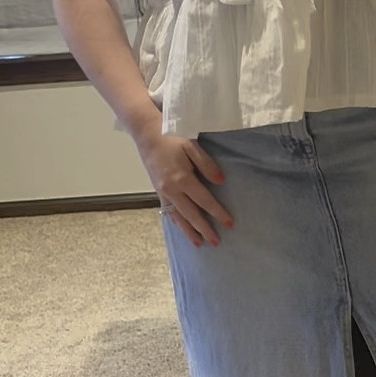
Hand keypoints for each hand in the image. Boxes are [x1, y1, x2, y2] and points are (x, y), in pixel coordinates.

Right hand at [133, 120, 232, 248]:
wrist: (146, 133)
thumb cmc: (171, 137)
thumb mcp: (192, 145)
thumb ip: (206, 164)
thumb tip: (220, 181)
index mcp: (182, 178)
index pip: (204, 200)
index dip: (217, 213)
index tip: (229, 223)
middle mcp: (171, 189)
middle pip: (191, 214)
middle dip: (204, 229)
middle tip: (216, 242)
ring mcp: (163, 192)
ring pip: (178, 217)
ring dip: (189, 231)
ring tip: (199, 243)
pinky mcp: (158, 191)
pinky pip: (168, 212)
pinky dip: (176, 222)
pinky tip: (182, 228)